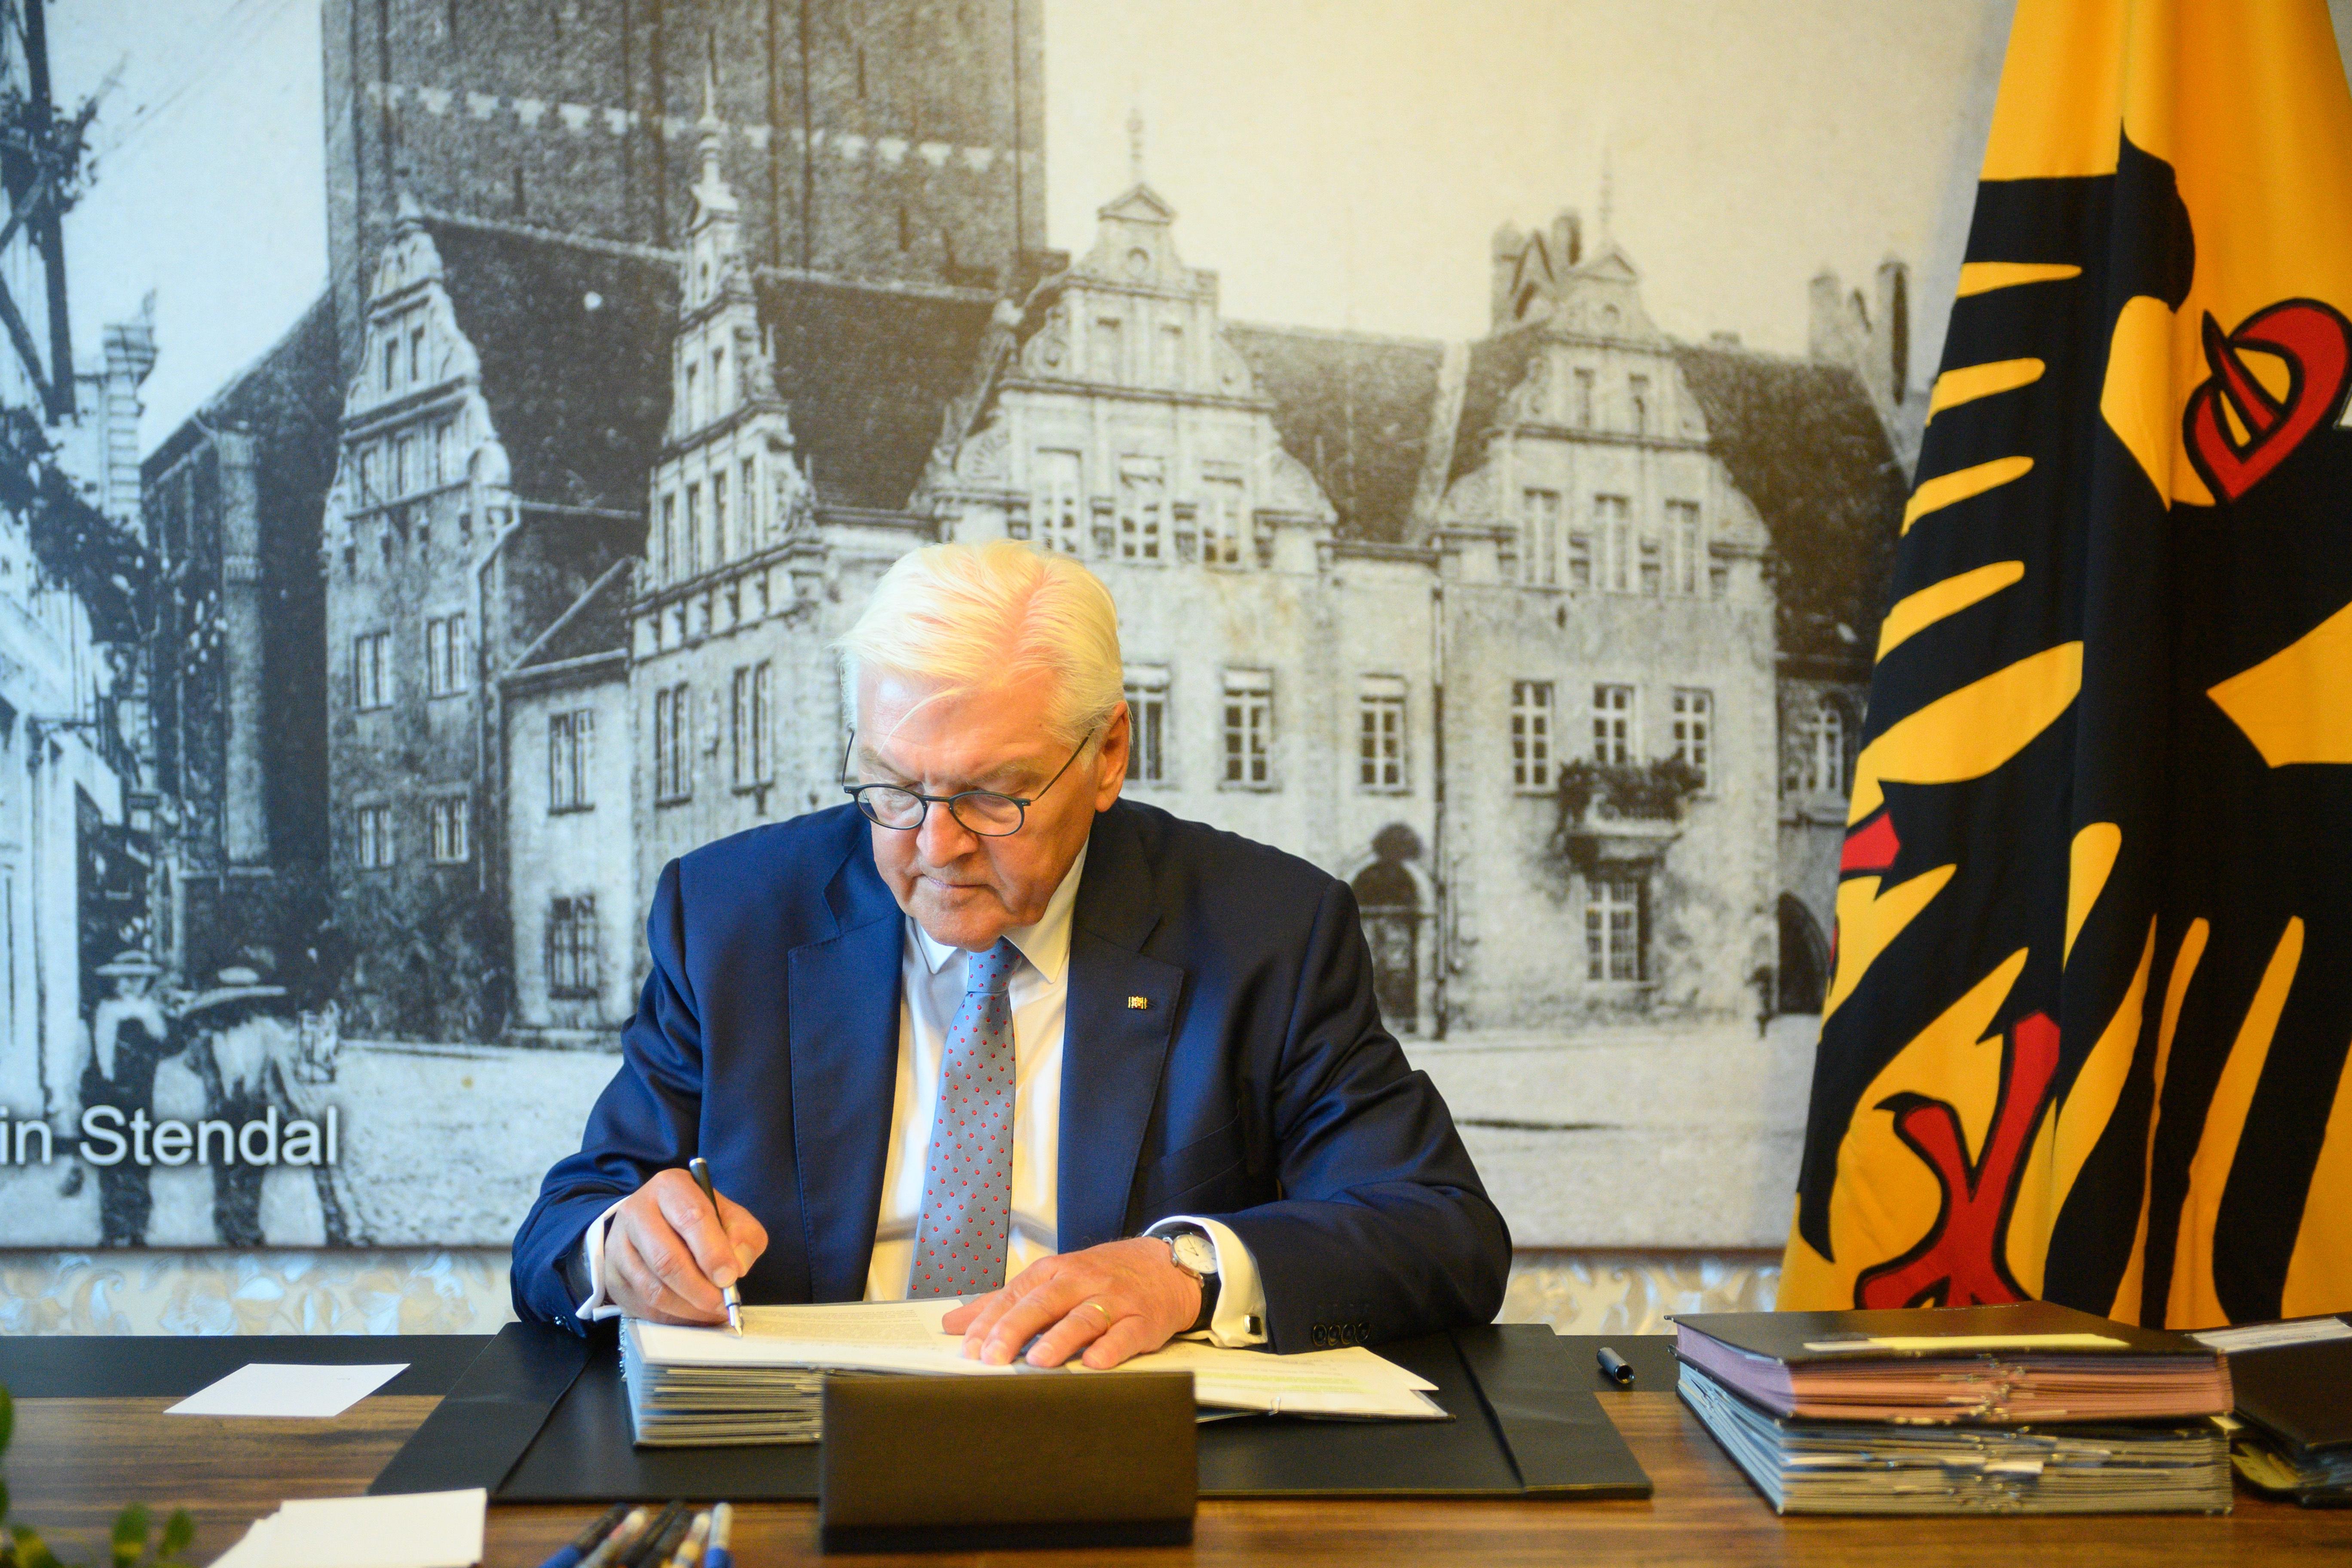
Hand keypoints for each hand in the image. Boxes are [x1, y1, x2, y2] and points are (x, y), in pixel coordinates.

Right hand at [602, 1168, 768, 1323]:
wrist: (658, 1222)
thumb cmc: (700, 1220)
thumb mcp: (730, 1216)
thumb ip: (743, 1236)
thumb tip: (736, 1268)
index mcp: (670, 1187)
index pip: (691, 1219)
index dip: (713, 1253)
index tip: (730, 1277)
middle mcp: (637, 1211)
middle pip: (666, 1259)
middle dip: (699, 1288)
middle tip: (723, 1303)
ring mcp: (619, 1245)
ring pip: (653, 1288)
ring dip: (688, 1307)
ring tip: (712, 1311)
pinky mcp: (612, 1275)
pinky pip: (643, 1305)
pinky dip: (673, 1316)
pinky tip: (693, 1314)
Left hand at [940, 1238, 1200, 1368]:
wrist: (1165, 1267)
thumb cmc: (1101, 1278)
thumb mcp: (1051, 1280)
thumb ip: (1003, 1303)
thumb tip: (952, 1324)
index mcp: (1055, 1272)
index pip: (1016, 1294)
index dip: (990, 1321)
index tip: (968, 1347)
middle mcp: (1082, 1281)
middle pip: (1044, 1302)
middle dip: (1015, 1329)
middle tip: (992, 1356)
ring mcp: (1114, 1299)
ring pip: (1084, 1317)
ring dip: (1060, 1338)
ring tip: (1038, 1360)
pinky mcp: (1143, 1319)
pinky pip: (1125, 1334)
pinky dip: (1110, 1348)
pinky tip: (1095, 1363)